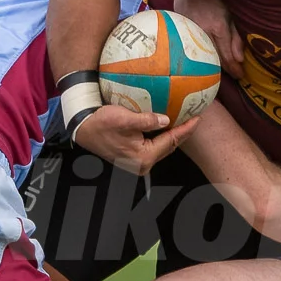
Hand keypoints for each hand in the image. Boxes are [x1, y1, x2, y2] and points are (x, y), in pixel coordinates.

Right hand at [72, 103, 199, 173]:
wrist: (83, 129)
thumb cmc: (101, 123)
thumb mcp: (125, 119)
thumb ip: (147, 120)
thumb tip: (167, 120)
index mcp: (144, 157)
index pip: (172, 141)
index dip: (186, 129)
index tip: (197, 117)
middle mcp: (142, 163)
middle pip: (170, 147)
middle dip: (183, 133)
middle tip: (195, 117)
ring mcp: (138, 162)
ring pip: (163, 147)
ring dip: (174, 135)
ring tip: (185, 120)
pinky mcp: (133, 156)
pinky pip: (154, 146)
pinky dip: (163, 136)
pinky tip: (167, 124)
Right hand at [176, 0, 243, 78]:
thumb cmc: (213, 2)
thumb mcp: (229, 17)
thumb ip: (235, 38)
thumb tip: (239, 59)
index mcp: (218, 27)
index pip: (227, 55)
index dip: (234, 68)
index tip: (240, 75)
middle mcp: (203, 33)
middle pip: (215, 59)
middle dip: (226, 69)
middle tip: (234, 75)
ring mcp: (190, 35)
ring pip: (203, 58)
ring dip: (213, 66)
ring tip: (222, 72)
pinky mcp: (181, 36)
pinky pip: (193, 52)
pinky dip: (201, 59)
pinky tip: (205, 63)